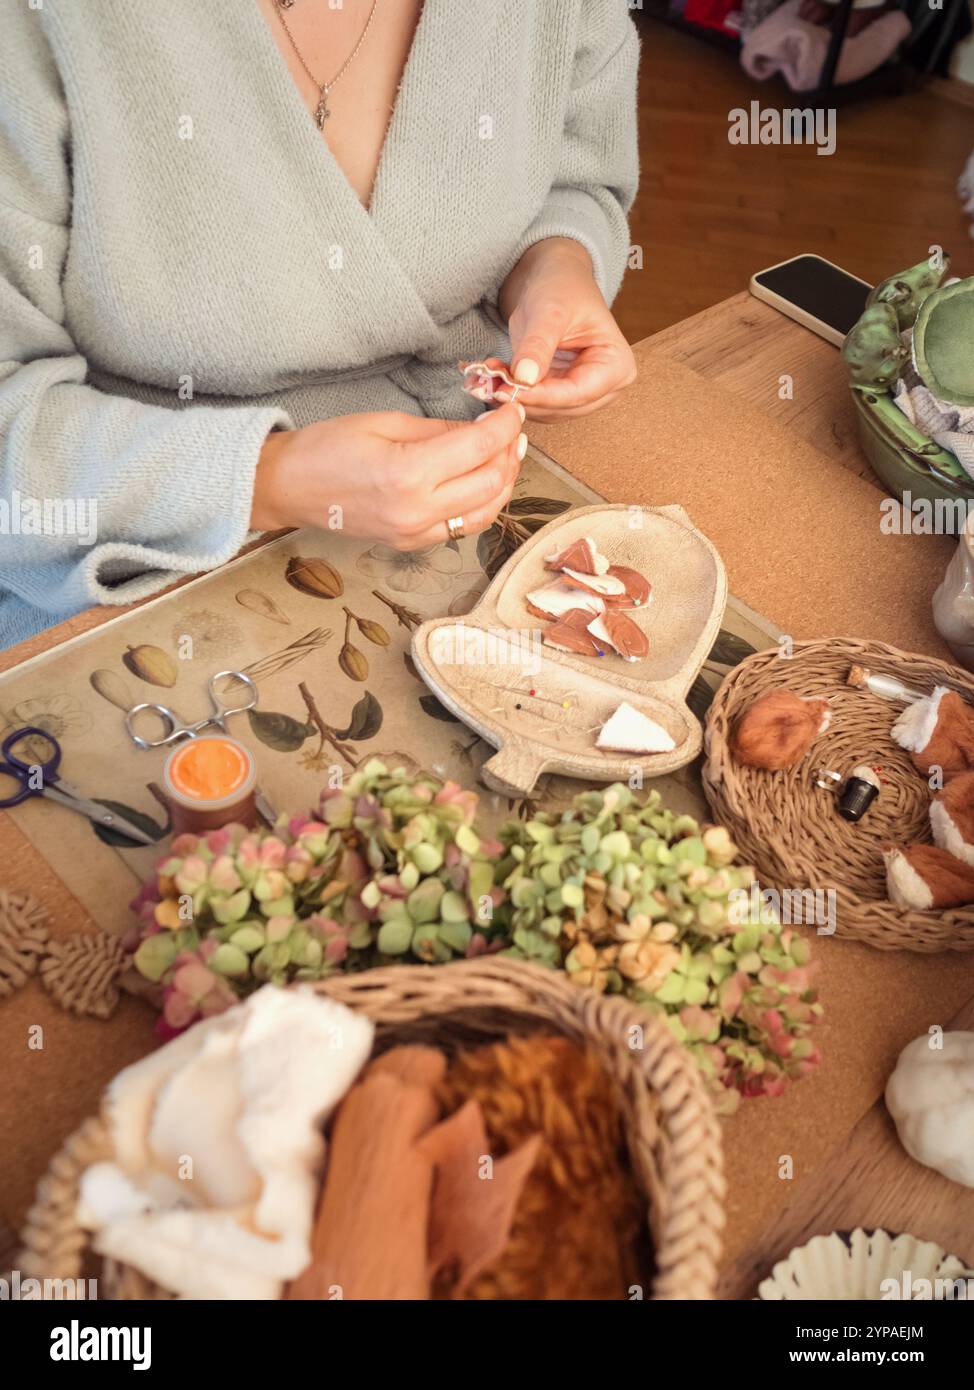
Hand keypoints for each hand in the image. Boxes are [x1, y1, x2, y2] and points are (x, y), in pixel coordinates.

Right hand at [251, 404, 525, 547]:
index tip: (513, 409)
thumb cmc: (327, 447)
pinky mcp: (413, 545)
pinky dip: (482, 503)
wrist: (288, 488)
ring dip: (503, 482)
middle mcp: (418, 512)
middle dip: (510, 452)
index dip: (506, 425)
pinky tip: (480, 480)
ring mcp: (416, 534)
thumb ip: (439, 430)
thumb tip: (481, 429)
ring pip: (486, 512)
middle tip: (510, 430)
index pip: (480, 447)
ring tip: (504, 455)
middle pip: (492, 483)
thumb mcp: (385, 423)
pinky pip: (463, 527)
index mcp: (408, 474)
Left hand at [497, 237, 635, 420]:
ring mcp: (584, 393)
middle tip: (490, 385)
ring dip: (515, 398)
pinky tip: (494, 378)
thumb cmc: (562, 287)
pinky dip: (513, 393)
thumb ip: (538, 346)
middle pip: (562, 408)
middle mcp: (606, 387)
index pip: (578, 393)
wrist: (552, 279)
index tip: (509, 391)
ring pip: (546, 411)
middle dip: (525, 399)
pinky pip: (535, 402)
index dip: (542, 396)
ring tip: (488, 377)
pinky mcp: (561, 394)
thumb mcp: (550, 312)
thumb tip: (525, 379)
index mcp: (617, 366)